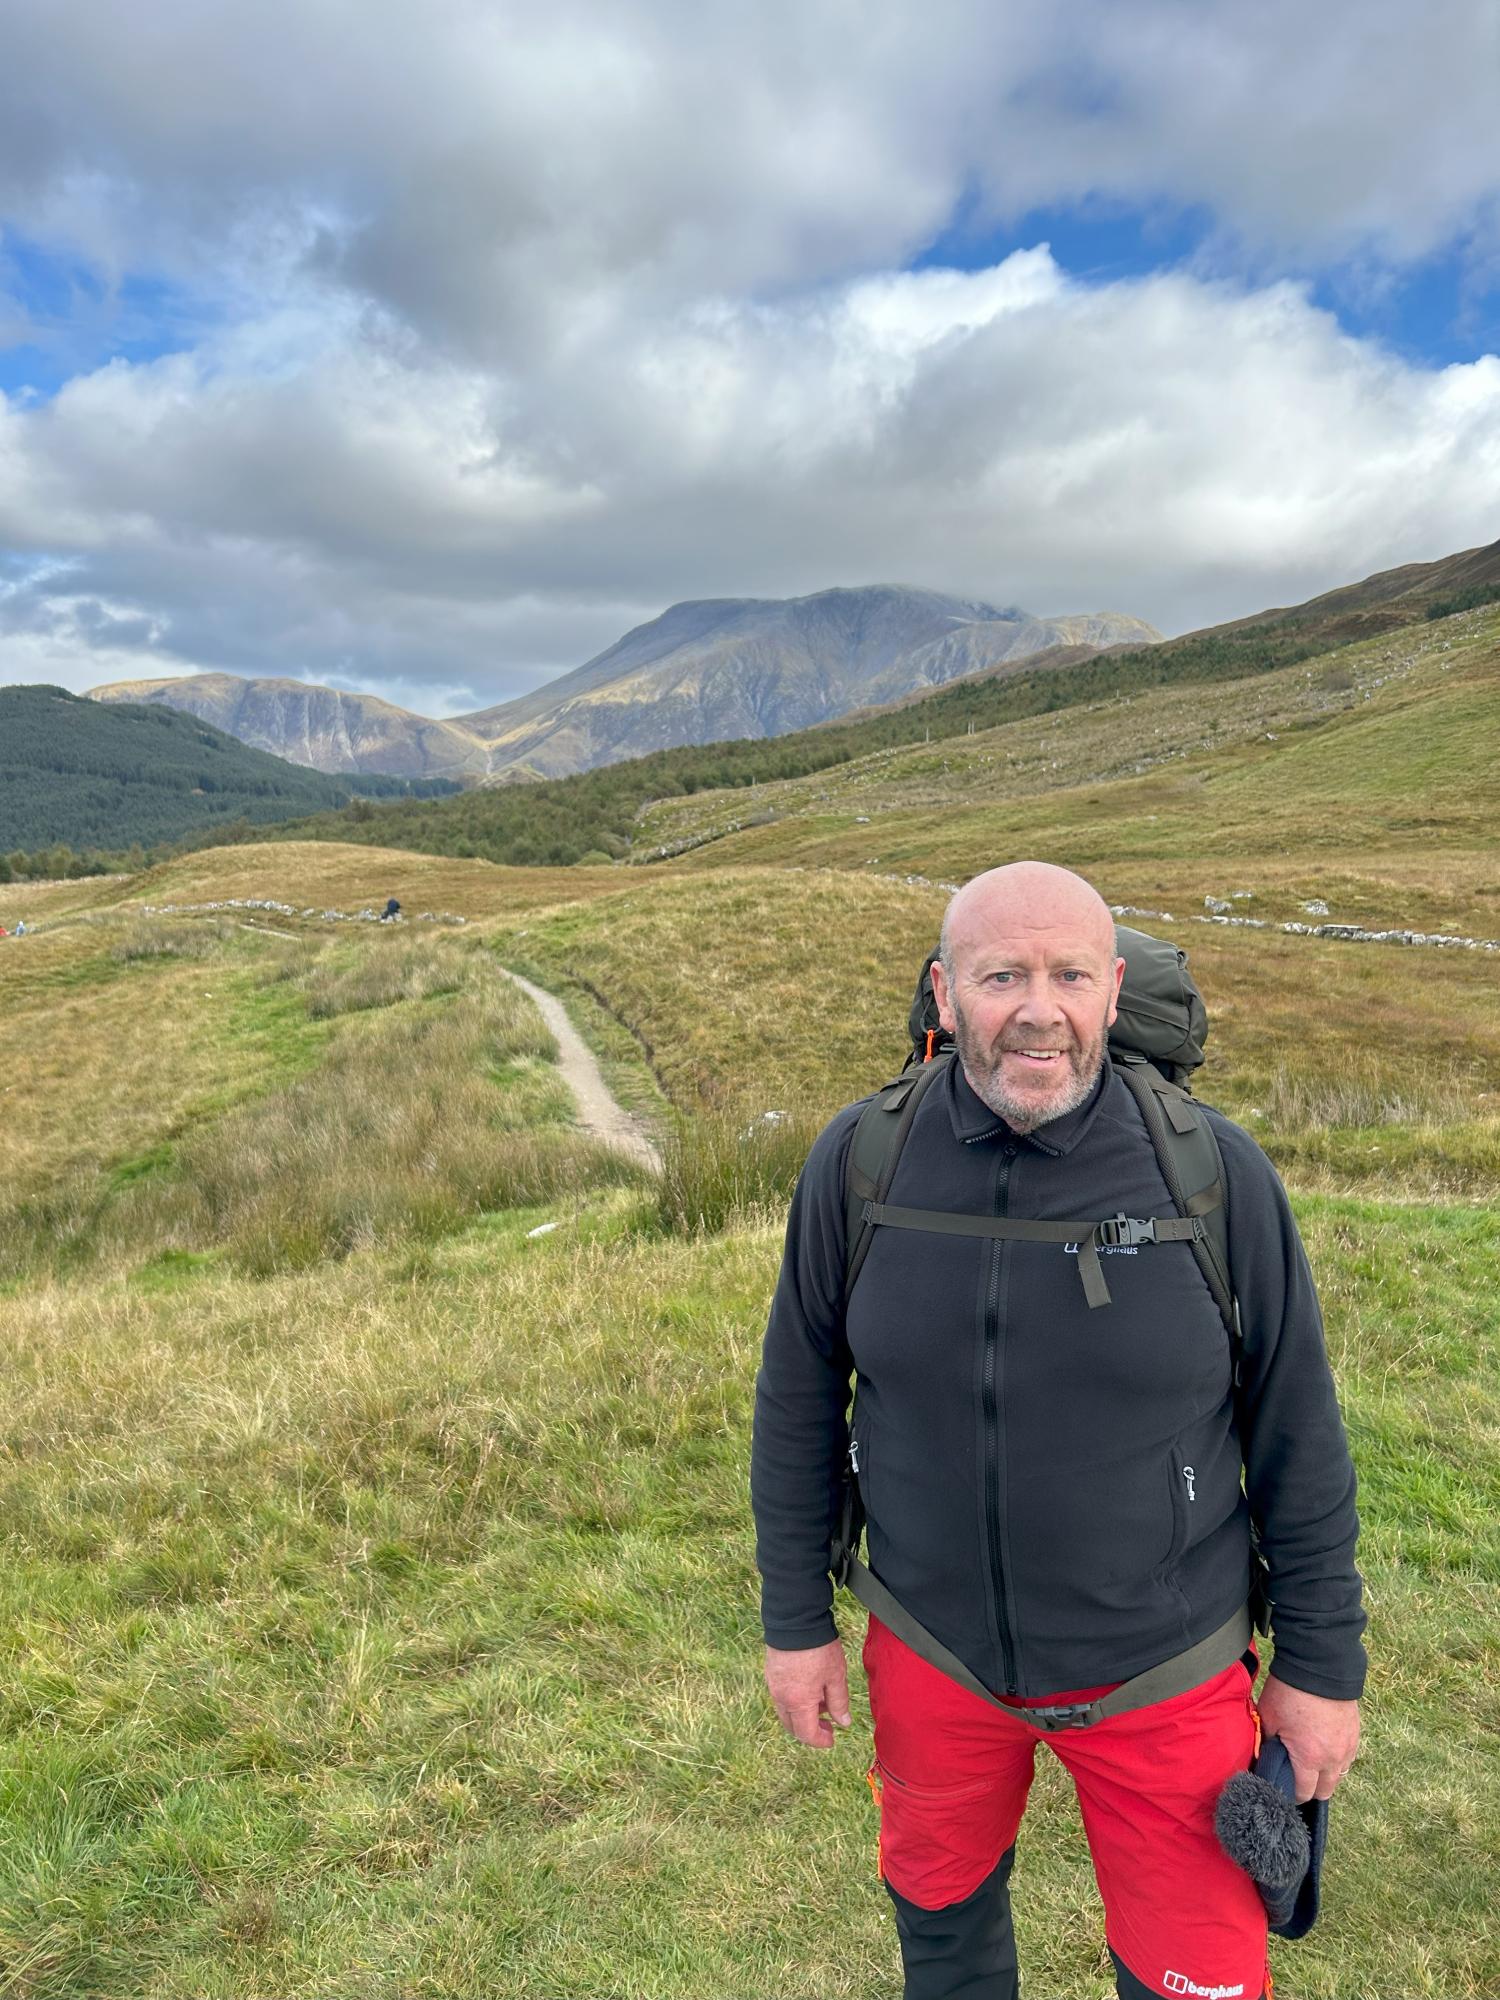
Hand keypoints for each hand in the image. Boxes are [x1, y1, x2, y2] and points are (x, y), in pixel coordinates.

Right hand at [764, 1639, 850, 1747]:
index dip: (821, 1741)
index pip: (807, 1734)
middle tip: (828, 1724)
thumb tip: (844, 1723)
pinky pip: (781, 1697)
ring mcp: (773, 1686)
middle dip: (810, 1731)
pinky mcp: (770, 1673)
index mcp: (798, 1703)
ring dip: (802, 1715)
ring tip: (822, 1702)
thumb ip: (839, 1703)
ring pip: (786, 1712)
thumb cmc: (818, 1649)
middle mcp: (782, 1698)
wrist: (795, 1620)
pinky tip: (809, 1688)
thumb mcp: (836, 1676)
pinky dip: (794, 1701)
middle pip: (793, 1726)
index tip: (832, 1738)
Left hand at [1256, 1673, 1359, 1801]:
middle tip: (1296, 1776)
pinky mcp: (1355, 1733)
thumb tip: (1264, 1757)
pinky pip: (1347, 1757)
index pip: (1303, 1792)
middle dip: (1310, 1788)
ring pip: (1338, 1775)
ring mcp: (1348, 1747)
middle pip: (1325, 1791)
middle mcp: (1333, 1758)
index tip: (1282, 1787)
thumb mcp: (1269, 1717)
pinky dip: (1335, 1758)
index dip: (1291, 1793)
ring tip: (1310, 1760)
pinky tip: (1322, 1746)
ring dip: (1325, 1774)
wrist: (1319, 1664)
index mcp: (1310, 1758)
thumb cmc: (1290, 1691)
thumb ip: (1267, 1743)